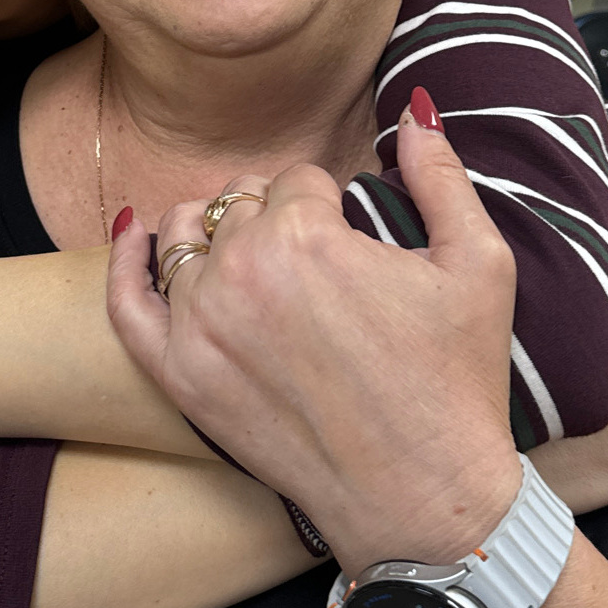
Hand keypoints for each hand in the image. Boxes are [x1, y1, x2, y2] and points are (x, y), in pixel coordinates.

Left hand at [107, 93, 521, 576]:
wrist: (425, 499)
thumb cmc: (457, 383)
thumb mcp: (480, 264)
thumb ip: (441, 175)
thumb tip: (414, 108)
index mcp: (306, 235)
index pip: (299, 179)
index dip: (332, 203)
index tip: (357, 242)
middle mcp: (240, 272)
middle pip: (241, 204)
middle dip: (278, 218)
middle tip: (322, 266)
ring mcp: (199, 328)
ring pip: (186, 238)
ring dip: (216, 234)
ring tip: (255, 255)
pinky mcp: (180, 378)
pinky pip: (127, 303)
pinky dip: (126, 263)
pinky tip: (135, 233)